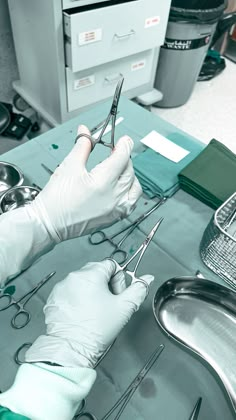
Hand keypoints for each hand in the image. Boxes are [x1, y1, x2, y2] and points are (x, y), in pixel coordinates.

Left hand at [25, 260, 153, 367]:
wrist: (71, 349)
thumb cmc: (95, 330)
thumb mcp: (124, 308)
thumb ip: (138, 290)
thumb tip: (146, 279)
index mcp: (91, 275)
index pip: (111, 265)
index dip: (118, 279)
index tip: (117, 294)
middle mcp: (73, 277)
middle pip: (96, 271)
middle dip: (105, 284)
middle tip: (108, 304)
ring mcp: (61, 288)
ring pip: (82, 281)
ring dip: (90, 291)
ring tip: (94, 311)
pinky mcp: (53, 299)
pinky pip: (69, 292)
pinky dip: (76, 299)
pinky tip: (82, 314)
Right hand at [28, 125, 141, 241]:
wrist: (49, 223)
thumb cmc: (56, 199)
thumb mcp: (69, 166)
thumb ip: (82, 146)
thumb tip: (86, 131)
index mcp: (103, 181)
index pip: (123, 156)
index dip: (124, 145)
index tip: (122, 140)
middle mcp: (114, 196)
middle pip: (129, 170)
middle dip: (124, 158)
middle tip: (114, 153)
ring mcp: (117, 209)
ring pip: (134, 186)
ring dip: (130, 175)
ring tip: (118, 171)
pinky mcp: (115, 218)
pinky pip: (132, 202)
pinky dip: (130, 191)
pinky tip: (120, 187)